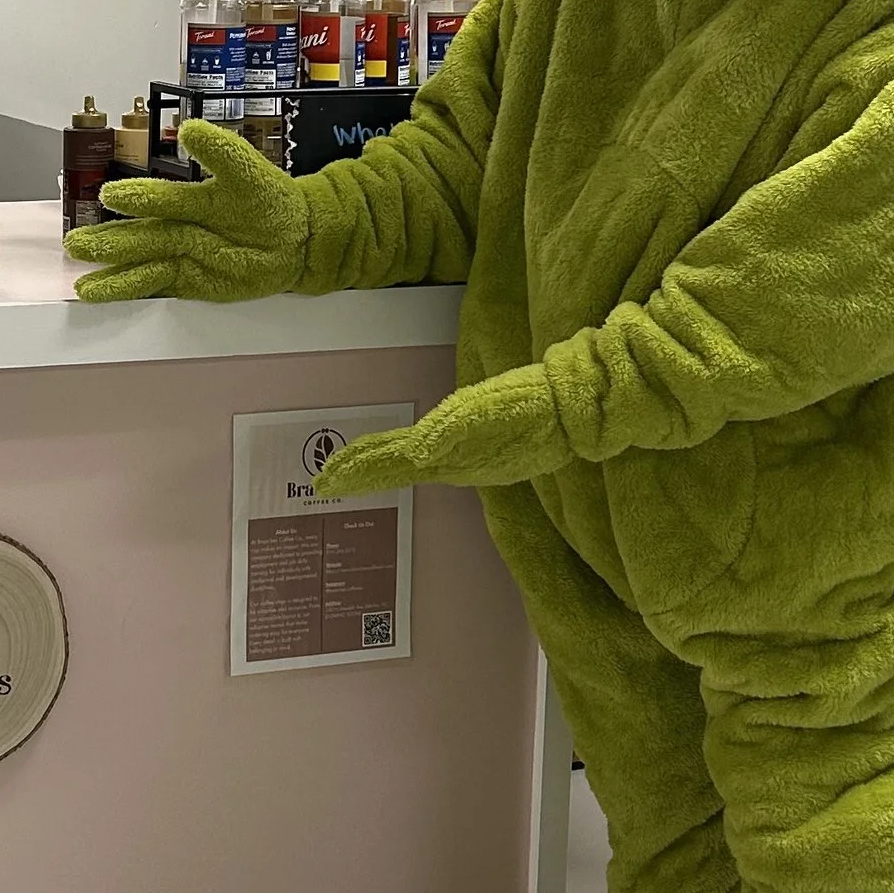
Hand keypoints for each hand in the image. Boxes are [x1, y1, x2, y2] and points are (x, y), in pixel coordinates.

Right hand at [67, 120, 310, 302]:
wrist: (300, 237)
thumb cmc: (274, 202)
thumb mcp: (250, 172)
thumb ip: (221, 152)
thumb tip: (190, 129)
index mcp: (193, 198)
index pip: (160, 200)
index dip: (138, 199)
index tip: (113, 197)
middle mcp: (182, 226)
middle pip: (140, 236)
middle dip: (108, 241)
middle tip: (76, 244)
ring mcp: (184, 255)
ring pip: (141, 262)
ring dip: (111, 269)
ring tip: (81, 276)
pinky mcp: (190, 281)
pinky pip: (155, 285)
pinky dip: (127, 288)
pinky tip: (100, 291)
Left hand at [313, 362, 566, 492]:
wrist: (571, 415)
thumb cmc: (530, 410)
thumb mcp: (488, 415)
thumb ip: (451, 432)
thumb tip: (416, 450)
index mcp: (445, 453)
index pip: (388, 462)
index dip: (355, 470)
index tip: (323, 481)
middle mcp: (449, 462)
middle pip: (391, 466)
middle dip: (356, 473)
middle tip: (322, 482)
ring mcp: (463, 460)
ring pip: (407, 464)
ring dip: (375, 469)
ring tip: (347, 473)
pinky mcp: (478, 452)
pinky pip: (429, 457)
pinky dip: (404, 460)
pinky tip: (404, 461)